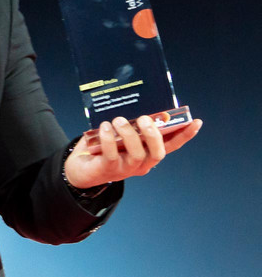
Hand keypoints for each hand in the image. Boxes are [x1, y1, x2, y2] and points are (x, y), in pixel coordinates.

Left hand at [65, 115, 202, 188]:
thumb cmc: (103, 147)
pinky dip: (109, 139)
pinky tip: (105, 127)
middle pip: (157, 153)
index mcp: (147, 154)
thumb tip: (139, 106)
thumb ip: (131, 126)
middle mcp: (141, 164)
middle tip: (145, 119)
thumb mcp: (120, 136)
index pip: (171, 145)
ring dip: (130, 134)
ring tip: (119, 120)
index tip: (195, 121)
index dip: (184, 135)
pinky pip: (112, 154)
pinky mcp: (108, 169)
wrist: (80, 167)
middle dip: (154, 134)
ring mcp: (125, 169)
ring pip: (137, 154)